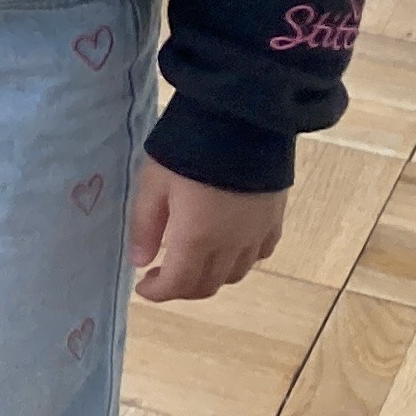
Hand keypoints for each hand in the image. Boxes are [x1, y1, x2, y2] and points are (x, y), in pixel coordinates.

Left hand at [130, 159, 281, 302]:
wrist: (243, 122)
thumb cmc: (188, 150)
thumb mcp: (153, 184)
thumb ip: (145, 226)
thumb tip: (140, 261)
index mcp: (196, 239)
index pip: (179, 284)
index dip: (158, 293)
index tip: (142, 287)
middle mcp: (231, 245)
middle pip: (208, 285)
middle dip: (181, 288)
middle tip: (162, 275)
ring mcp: (257, 234)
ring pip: (235, 274)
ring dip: (210, 277)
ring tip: (192, 261)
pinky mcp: (275, 219)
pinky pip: (260, 254)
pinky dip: (240, 261)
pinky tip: (227, 247)